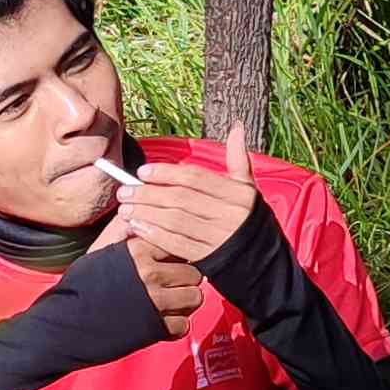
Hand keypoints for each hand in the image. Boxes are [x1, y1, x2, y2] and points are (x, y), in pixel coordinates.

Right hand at [90, 211, 202, 335]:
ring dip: (185, 303)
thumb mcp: (100, 251)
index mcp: (137, 249)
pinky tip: (161, 323)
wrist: (61, 324)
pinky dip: (175, 327)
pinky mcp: (153, 328)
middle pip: (194, 272)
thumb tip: (141, 216)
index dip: (177, 254)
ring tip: (171, 305)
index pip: (178, 243)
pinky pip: (184, 325)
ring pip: (194, 297)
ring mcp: (153, 301)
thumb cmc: (79, 287)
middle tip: (173, 287)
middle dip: (185, 281)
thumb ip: (125, 234)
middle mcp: (149, 272)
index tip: (171, 262)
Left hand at [127, 120, 259, 266]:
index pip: (195, 178)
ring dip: (147, 214)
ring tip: (126, 210)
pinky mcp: (208, 258)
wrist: (265, 262)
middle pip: (181, 199)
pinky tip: (138, 228)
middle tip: (125, 192)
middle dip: (149, 194)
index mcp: (238, 194)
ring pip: (175, 221)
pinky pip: (177, 244)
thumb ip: (238, 159)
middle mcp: (229, 214)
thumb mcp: (249, 188)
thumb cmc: (250, 219)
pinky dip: (154, 235)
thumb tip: (237, 127)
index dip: (166, 173)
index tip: (143, 172)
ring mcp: (218, 238)